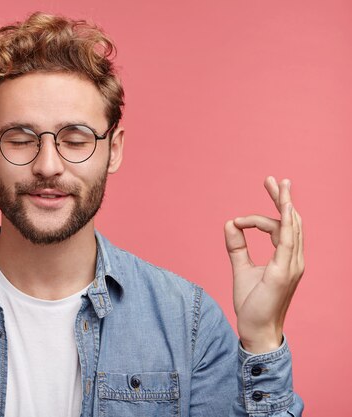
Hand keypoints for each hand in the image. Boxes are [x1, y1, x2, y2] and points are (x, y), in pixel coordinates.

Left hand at [224, 177, 303, 353]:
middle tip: (273, 179)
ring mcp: (292, 265)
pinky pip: (287, 241)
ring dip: (285, 204)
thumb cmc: (252, 303)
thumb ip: (236, 246)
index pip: (280, 227)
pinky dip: (286, 223)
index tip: (237, 221)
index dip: (262, 215)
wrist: (255, 329)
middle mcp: (293, 259)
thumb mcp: (241, 268)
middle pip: (291, 221)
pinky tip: (284, 207)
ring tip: (279, 184)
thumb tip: (229, 223)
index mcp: (285, 258)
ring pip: (291, 227)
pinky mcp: (284, 272)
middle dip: (282, 198)